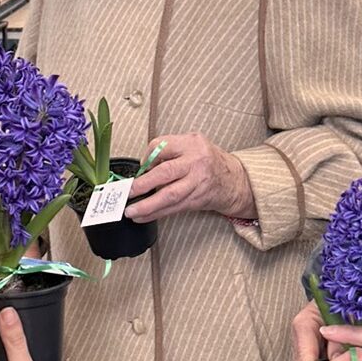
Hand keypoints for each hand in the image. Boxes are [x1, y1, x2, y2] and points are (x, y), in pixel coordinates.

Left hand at [124, 134, 255, 221]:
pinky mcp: (196, 199)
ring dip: (148, 205)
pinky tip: (142, 216)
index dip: (146, 158)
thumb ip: (169, 151)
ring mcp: (197, 182)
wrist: (234, 180)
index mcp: (191, 144)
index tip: (139, 167)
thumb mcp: (191, 145)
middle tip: (128, 192)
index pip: (162, 146)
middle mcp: (196, 162)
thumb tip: (143, 167)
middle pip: (166, 172)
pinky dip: (156, 213)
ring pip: (169, 195)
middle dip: (143, 184)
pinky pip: (173, 208)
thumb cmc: (208, 161)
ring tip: (131, 211)